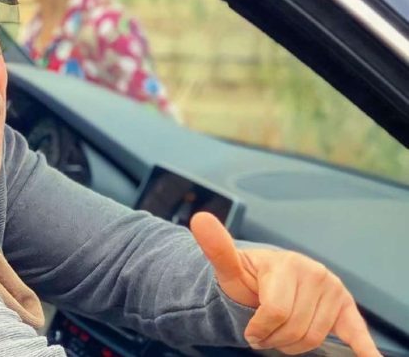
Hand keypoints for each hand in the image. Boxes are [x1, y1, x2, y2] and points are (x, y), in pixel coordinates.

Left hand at [190, 212, 379, 355]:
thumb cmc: (248, 280)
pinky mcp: (345, 306)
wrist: (264, 282)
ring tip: (280, 329)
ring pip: (314, 338)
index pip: (275, 313)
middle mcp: (315, 273)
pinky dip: (364, 348)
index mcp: (287, 264)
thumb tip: (200, 219)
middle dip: (274, 337)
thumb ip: (217, 248)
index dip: (259, 328)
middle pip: (295, 329)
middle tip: (264, 330)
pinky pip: (355, 330)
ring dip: (292, 344)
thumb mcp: (229, 268)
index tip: (250, 328)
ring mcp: (332, 289)